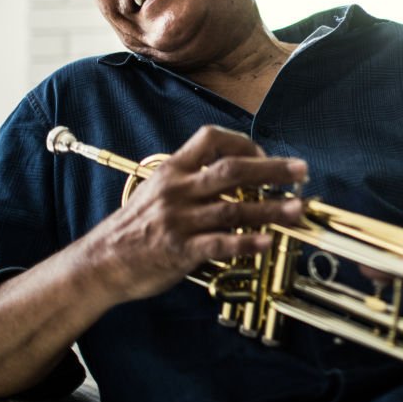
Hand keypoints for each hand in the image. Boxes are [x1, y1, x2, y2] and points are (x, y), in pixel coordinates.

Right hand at [85, 125, 306, 302]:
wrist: (101, 263)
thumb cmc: (134, 226)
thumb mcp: (157, 190)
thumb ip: (191, 178)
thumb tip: (234, 173)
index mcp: (173, 170)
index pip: (211, 138)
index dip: (244, 142)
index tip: (265, 155)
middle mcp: (178, 190)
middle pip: (232, 170)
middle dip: (272, 169)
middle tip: (302, 172)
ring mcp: (179, 220)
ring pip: (234, 208)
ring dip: (271, 208)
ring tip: (298, 209)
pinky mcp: (180, 250)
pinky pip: (220, 243)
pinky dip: (246, 242)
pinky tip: (268, 241)